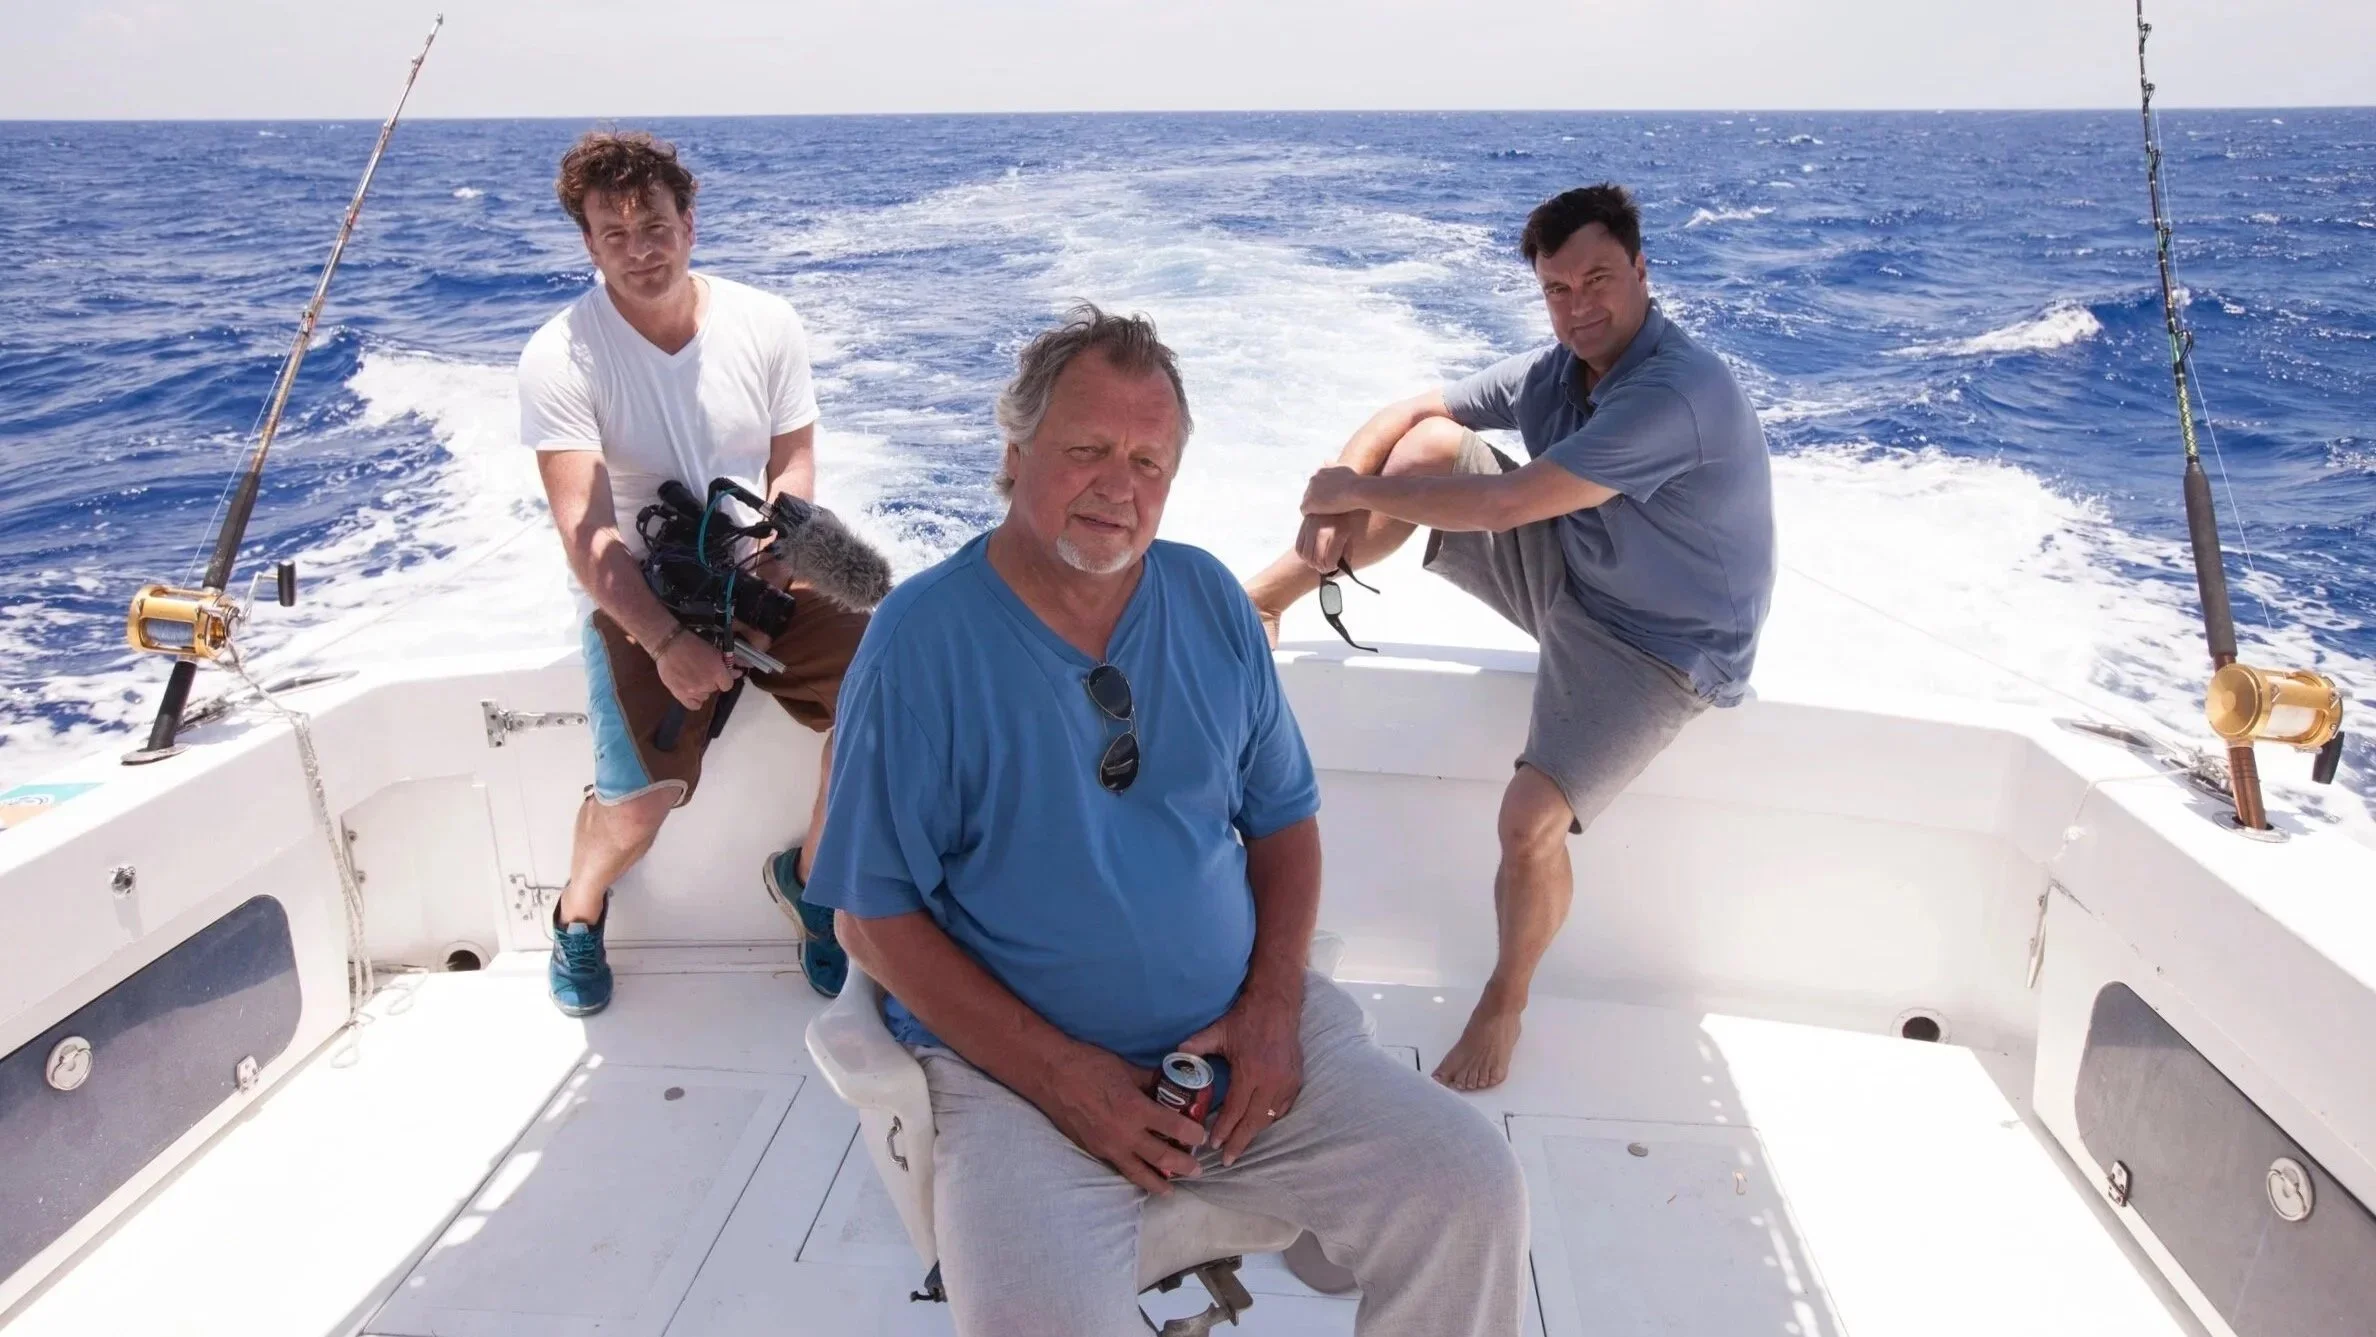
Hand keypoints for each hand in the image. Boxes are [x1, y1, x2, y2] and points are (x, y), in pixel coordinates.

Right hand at [655, 633, 735, 709]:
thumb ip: (730, 662)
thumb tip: (740, 672)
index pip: (728, 685)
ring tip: (693, 677)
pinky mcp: (680, 695)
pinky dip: (694, 700)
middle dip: (712, 681)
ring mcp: (694, 691)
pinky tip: (691, 691)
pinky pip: (694, 705)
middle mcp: (707, 684)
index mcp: (717, 672)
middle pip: (715, 689)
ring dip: (702, 689)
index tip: (718, 674)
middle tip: (702, 671)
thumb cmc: (691, 644)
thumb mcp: (714, 650)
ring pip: (705, 696)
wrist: (669, 644)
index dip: (724, 679)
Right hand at [1033, 1045, 1209, 1194]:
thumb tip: (1168, 1083)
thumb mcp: (1126, 1069)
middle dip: (1183, 1165)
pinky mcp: (1093, 1150)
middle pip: (1162, 1158)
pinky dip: (1133, 1175)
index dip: (1192, 1133)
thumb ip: (1149, 1081)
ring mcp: (1107, 1146)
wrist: (1051, 1075)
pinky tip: (1140, 1178)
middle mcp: (1124, 1134)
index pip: (1174, 1127)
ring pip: (1139, 1173)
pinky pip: (1119, 1168)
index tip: (1202, 1136)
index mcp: (1136, 1109)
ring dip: (1159, 1182)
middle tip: (1197, 1169)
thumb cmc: (1089, 1065)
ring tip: (1171, 1189)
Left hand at [1178, 982, 1304, 1165]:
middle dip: (1239, 1142)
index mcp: (1250, 1071)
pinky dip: (1269, 1119)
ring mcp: (1287, 1082)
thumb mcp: (1218, 1032)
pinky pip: (1282, 1109)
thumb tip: (1174, 1057)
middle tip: (1227, 1160)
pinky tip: (1258, 1124)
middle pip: (1254, 1121)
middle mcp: (1271, 1081)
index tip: (1213, 1145)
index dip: (1224, 1129)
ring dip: (1254, 1133)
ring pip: (1269, 1118)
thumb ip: (1196, 1047)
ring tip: (1239, 1145)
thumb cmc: (1245, 1019)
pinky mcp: (1296, 1081)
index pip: (1235, 1110)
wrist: (1277, 1005)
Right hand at [1294, 511, 1359, 574]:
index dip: (1330, 568)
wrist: (1339, 496)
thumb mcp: (1351, 537)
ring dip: (1311, 562)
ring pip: (1305, 555)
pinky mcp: (1303, 524)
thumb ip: (1345, 554)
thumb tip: (1336, 568)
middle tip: (1326, 566)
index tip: (1333, 566)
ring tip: (1318, 560)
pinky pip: (1298, 547)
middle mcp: (1322, 530)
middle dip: (1320, 567)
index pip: (1327, 560)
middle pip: (1315, 560)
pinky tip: (1311, 553)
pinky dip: (1303, 554)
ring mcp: (1310, 527)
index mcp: (1337, 534)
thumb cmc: (1348, 520)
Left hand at [1301, 465, 1368, 517]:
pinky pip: (1304, 510)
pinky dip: (1309, 514)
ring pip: (1306, 501)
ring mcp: (1310, 491)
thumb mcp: (1343, 468)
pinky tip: (1317, 519)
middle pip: (1310, 492)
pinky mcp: (1309, 503)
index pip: (1316, 484)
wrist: (1356, 490)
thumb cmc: (1354, 481)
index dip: (1322, 493)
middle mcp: (1313, 479)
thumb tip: (1325, 460)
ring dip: (1313, 508)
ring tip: (1322, 515)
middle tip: (1326, 509)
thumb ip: (1333, 465)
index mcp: (1320, 472)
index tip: (1329, 500)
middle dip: (1316, 500)